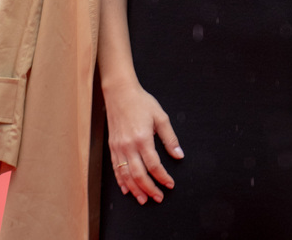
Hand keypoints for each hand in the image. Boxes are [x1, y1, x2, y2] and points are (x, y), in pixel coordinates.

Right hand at [105, 81, 183, 204]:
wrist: (120, 92)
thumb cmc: (141, 102)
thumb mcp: (160, 117)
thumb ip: (170, 138)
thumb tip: (179, 155)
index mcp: (143, 138)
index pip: (154, 165)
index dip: (163, 177)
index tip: (170, 184)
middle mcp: (129, 145)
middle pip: (139, 174)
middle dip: (150, 189)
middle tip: (158, 197)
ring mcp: (118, 147)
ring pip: (126, 175)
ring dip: (135, 190)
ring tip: (143, 199)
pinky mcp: (112, 146)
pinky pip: (116, 168)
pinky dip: (121, 181)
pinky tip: (126, 188)